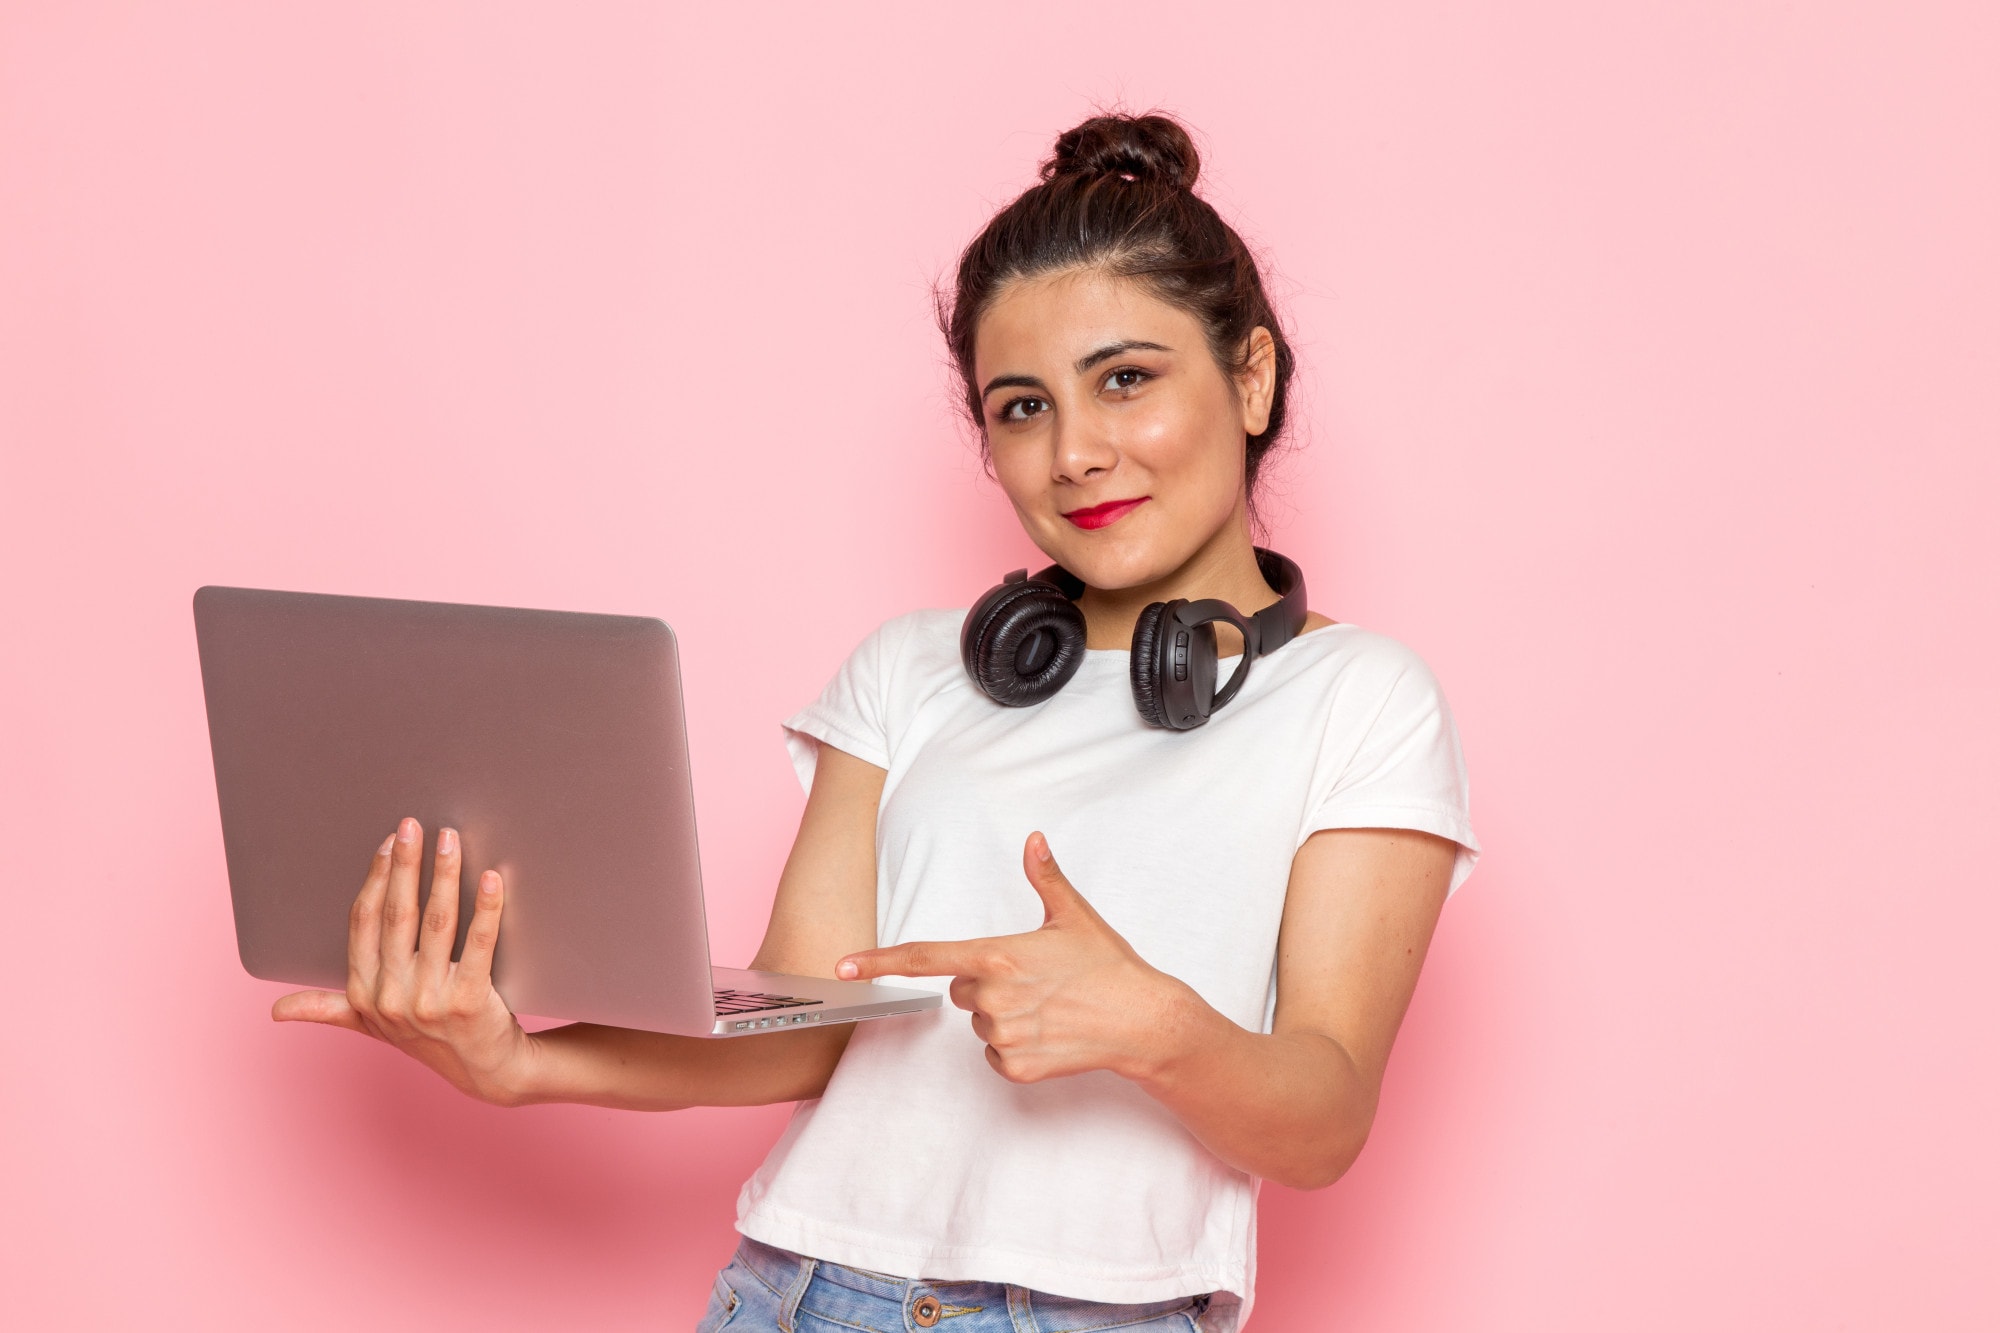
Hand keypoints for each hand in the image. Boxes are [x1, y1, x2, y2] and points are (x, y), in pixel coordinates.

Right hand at [271, 818, 536, 1106]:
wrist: (486, 1071)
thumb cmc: (428, 1038)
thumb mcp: (370, 1025)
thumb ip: (328, 1009)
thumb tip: (275, 1012)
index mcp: (363, 993)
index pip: (365, 923)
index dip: (376, 880)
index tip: (390, 842)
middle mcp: (391, 998)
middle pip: (396, 916)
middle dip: (404, 866)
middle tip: (414, 824)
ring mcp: (430, 1001)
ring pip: (435, 923)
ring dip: (441, 875)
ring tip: (450, 838)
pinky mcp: (469, 1003)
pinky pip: (478, 945)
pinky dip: (486, 909)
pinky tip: (492, 878)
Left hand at [834, 832, 1190, 1083]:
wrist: (1143, 1020)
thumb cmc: (1108, 965)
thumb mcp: (1075, 916)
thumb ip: (1045, 877)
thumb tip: (1033, 839)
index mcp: (998, 955)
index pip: (925, 956)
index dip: (880, 960)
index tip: (843, 964)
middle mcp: (994, 996)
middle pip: (961, 991)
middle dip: (987, 984)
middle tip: (1033, 980)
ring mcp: (1004, 1034)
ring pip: (979, 1024)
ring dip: (1004, 1016)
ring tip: (1049, 1008)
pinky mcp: (1016, 1067)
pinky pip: (994, 1055)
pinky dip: (1016, 1047)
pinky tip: (1050, 1034)